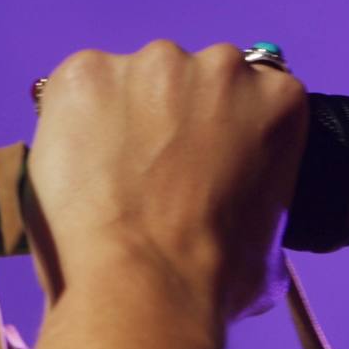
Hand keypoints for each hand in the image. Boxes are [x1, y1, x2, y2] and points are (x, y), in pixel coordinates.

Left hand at [26, 42, 307, 324]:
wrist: (145, 285)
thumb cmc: (213, 276)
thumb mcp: (271, 227)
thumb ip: (253, 183)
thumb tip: (234, 203)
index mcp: (277, 98)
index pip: (248, 91)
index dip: (217, 127)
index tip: (197, 158)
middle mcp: (221, 65)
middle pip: (188, 78)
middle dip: (170, 116)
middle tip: (149, 175)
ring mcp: (152, 63)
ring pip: (130, 81)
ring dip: (119, 115)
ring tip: (107, 178)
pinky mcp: (88, 72)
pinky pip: (76, 88)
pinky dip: (71, 120)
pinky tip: (77, 168)